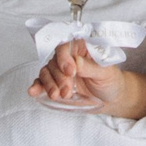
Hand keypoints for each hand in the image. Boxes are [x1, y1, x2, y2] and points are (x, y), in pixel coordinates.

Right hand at [27, 39, 145, 119]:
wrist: (112, 99)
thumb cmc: (112, 81)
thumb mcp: (107, 74)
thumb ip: (91, 67)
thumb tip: (76, 62)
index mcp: (82, 48)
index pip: (67, 46)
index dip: (64, 58)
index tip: (70, 72)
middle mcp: (69, 57)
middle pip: (55, 62)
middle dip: (59, 77)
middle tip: (67, 91)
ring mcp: (60, 71)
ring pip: (47, 72)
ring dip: (48, 84)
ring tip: (56, 96)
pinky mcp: (56, 84)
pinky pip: (42, 82)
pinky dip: (37, 86)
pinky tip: (33, 91)